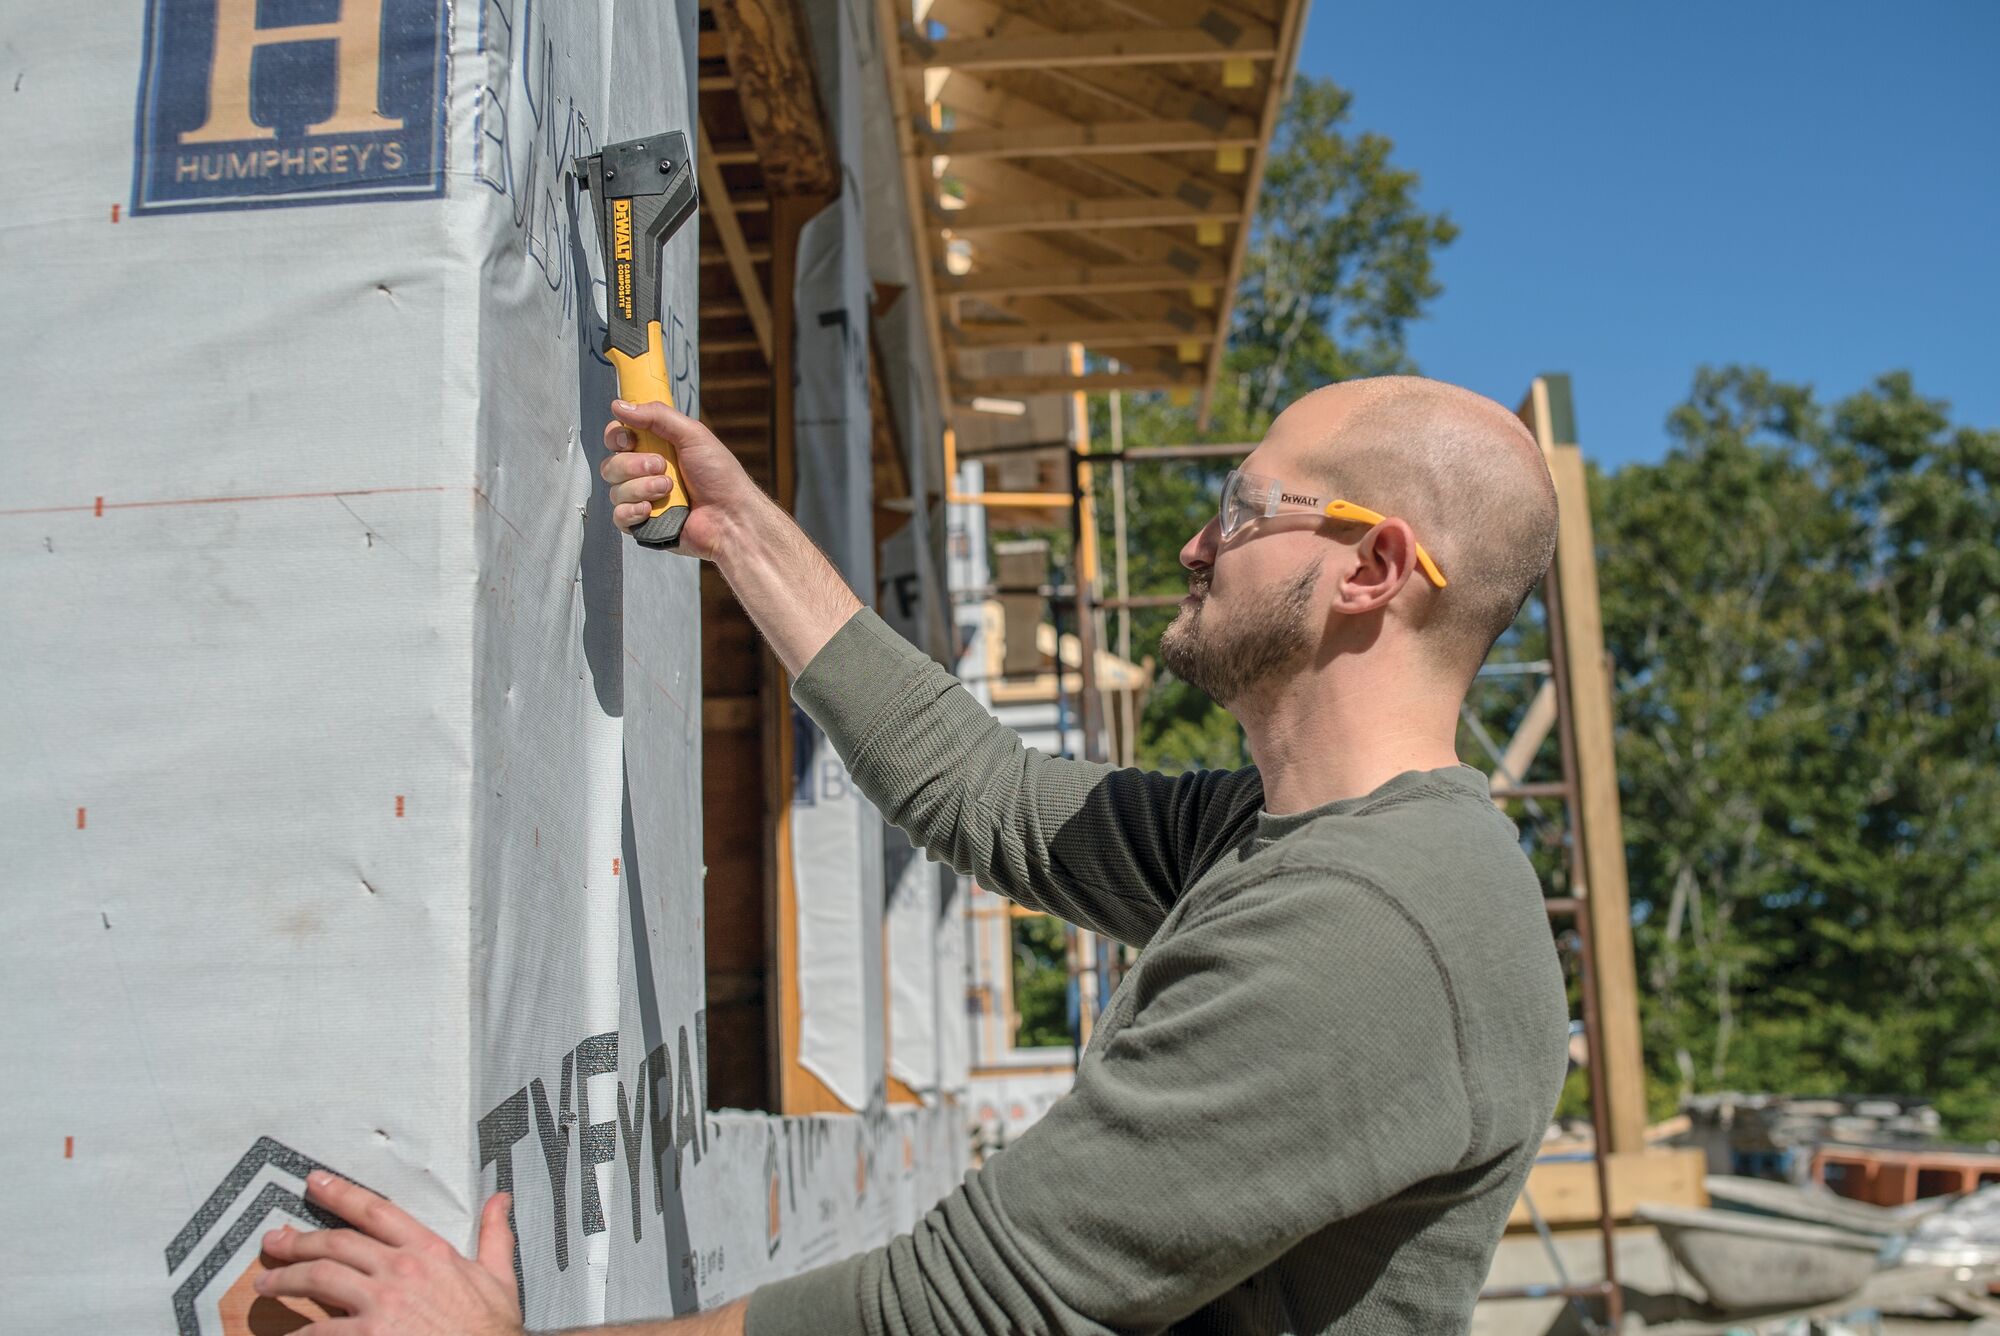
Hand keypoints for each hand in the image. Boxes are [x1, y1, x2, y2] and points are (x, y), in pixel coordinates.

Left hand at [257, 1170, 523, 1335]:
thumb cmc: (491, 1327)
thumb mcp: (499, 1276)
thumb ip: (494, 1235)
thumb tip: (498, 1201)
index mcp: (430, 1250)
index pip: (377, 1211)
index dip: (342, 1194)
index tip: (316, 1182)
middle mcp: (401, 1270)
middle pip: (337, 1243)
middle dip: (300, 1240)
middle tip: (274, 1241)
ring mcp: (382, 1304)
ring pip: (320, 1279)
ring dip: (287, 1279)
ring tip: (267, 1284)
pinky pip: (321, 1331)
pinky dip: (298, 1333)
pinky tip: (285, 1334)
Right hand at [602, 398, 772, 559]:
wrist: (732, 516)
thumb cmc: (720, 476)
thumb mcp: (693, 435)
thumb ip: (657, 416)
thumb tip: (619, 405)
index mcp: (655, 449)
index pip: (617, 438)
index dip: (616, 436)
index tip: (628, 438)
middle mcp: (645, 474)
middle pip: (611, 464)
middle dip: (633, 465)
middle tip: (661, 466)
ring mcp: (643, 500)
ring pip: (615, 490)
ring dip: (642, 488)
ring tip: (669, 489)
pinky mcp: (643, 525)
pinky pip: (619, 516)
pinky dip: (633, 511)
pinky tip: (652, 510)